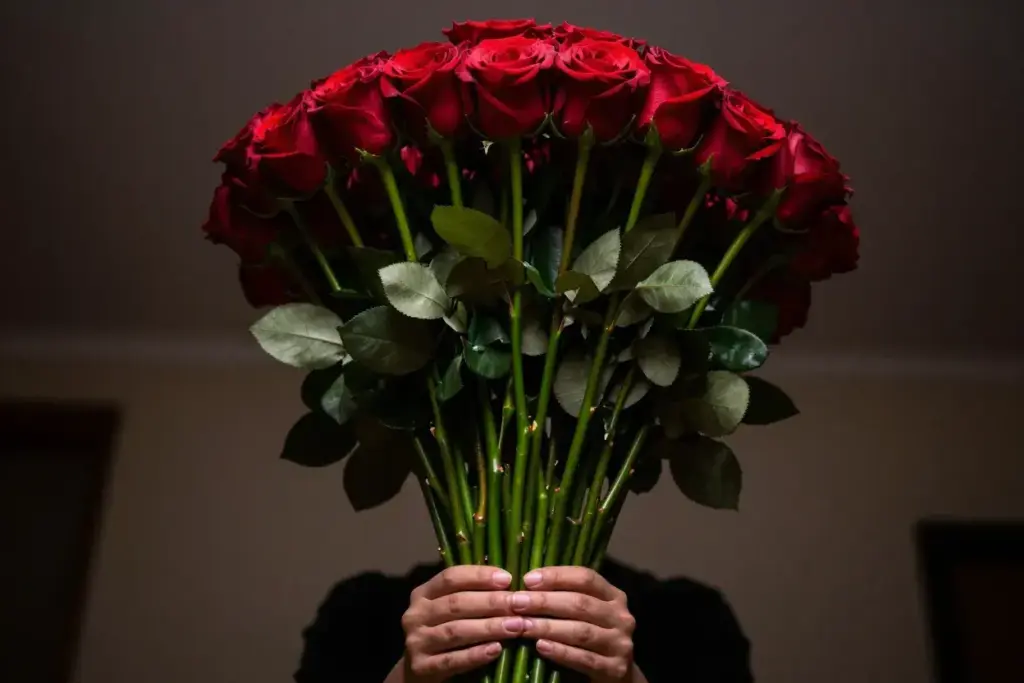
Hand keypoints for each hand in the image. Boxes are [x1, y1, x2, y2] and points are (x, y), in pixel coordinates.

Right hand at [400, 565, 524, 682]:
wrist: (416, 670)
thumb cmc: (441, 630)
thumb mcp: (446, 609)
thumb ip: (469, 594)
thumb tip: (507, 582)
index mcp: (422, 594)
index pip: (450, 577)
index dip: (479, 576)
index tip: (507, 579)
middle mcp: (415, 615)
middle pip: (456, 603)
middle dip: (491, 602)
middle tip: (519, 604)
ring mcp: (416, 642)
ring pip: (456, 631)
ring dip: (489, 627)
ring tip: (516, 626)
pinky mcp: (421, 667)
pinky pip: (453, 660)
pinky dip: (476, 654)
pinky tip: (496, 650)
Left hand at [513, 566, 637, 682]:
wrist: (615, 675)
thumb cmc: (591, 635)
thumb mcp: (585, 612)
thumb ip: (565, 595)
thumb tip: (528, 581)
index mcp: (614, 596)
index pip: (586, 578)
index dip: (556, 576)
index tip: (528, 580)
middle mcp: (621, 617)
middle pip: (580, 603)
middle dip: (545, 602)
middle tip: (516, 602)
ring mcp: (620, 644)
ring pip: (581, 631)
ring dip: (547, 627)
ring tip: (522, 626)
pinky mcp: (615, 669)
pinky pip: (584, 659)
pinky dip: (560, 652)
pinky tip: (540, 646)